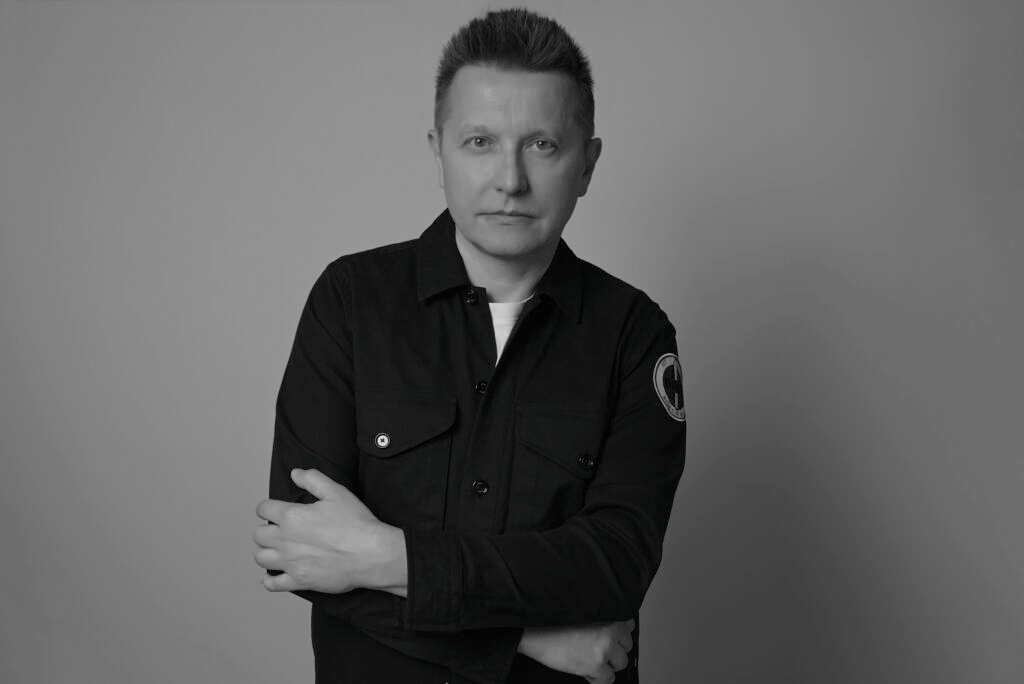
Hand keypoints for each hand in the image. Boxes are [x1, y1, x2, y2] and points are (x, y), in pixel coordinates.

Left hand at [253, 468, 406, 594]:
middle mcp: (285, 540)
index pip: (263, 509)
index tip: (274, 510)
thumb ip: (313, 479)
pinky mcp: (299, 581)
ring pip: (260, 558)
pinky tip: (273, 575)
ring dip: (266, 553)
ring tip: (277, 550)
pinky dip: (269, 580)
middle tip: (279, 530)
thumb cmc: (356, 523)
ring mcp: (291, 562)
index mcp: (292, 516)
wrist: (371, 553)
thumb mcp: (336, 492)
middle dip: (266, 530)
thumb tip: (295, 473)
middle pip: (258, 535)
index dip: (268, 508)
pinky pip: (273, 584)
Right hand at [517, 619, 634, 682]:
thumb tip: (621, 629)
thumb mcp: (584, 613)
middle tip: (595, 651)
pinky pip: (608, 679)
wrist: (537, 633)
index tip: (609, 639)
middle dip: (613, 652)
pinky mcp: (597, 665)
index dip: (618, 636)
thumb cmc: (555, 622)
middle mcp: (610, 630)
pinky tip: (584, 670)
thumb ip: (603, 620)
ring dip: (606, 666)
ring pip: (620, 664)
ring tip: (588, 660)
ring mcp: (605, 648)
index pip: (629, 626)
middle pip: (627, 647)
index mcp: (608, 615)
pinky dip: (597, 678)